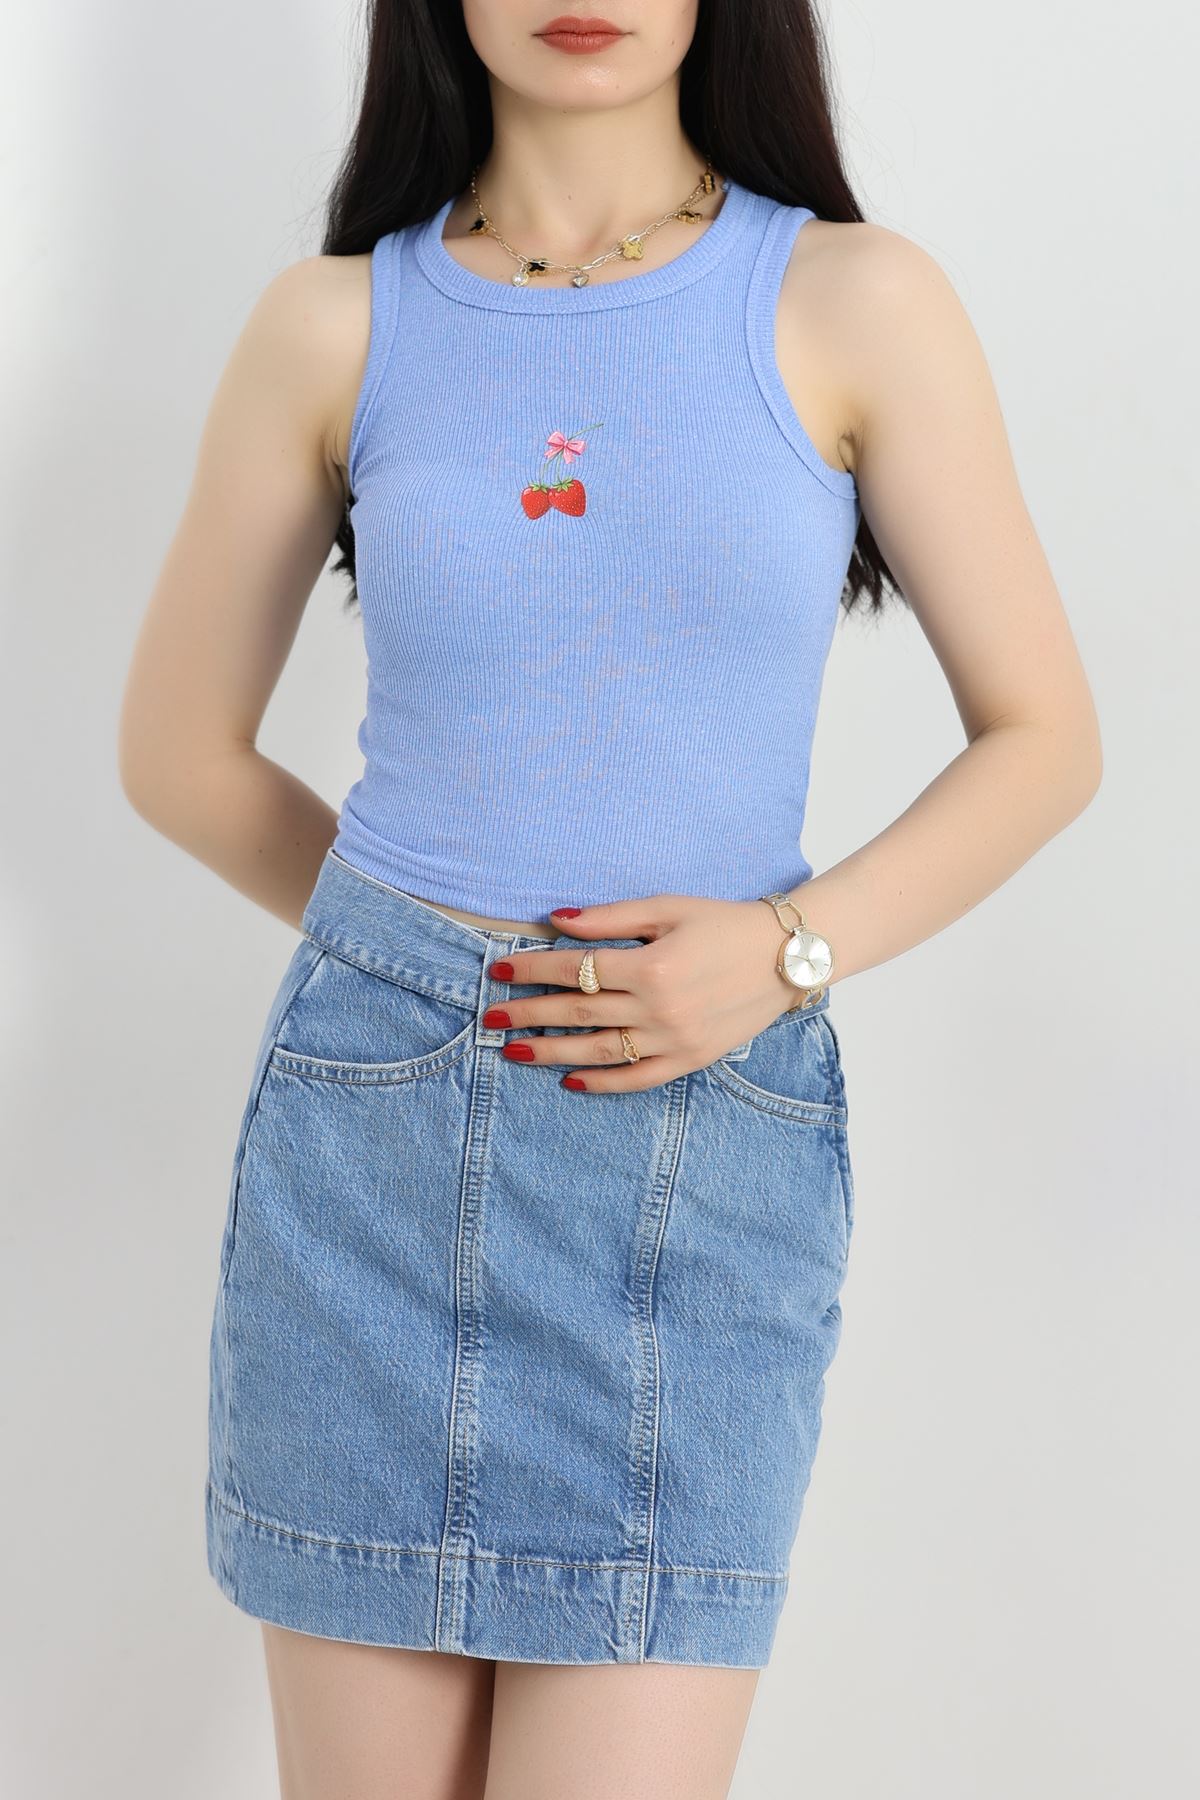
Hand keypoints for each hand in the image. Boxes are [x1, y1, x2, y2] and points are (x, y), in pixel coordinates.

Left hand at [484, 893, 797, 1093]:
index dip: (533, 968)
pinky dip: (602, 1083)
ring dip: (551, 1052)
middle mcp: (658, 1008)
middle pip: (577, 1013)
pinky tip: (569, 1080)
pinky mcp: (691, 1059)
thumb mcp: (668, 907)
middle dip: (528, 1013)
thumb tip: (556, 920)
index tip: (500, 970)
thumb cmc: (725, 923)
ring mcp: (674, 1039)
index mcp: (650, 965)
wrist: (788, 955)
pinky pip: (638, 1079)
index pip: (574, 969)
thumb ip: (610, 917)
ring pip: (598, 1052)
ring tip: (513, 1050)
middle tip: (491, 1015)